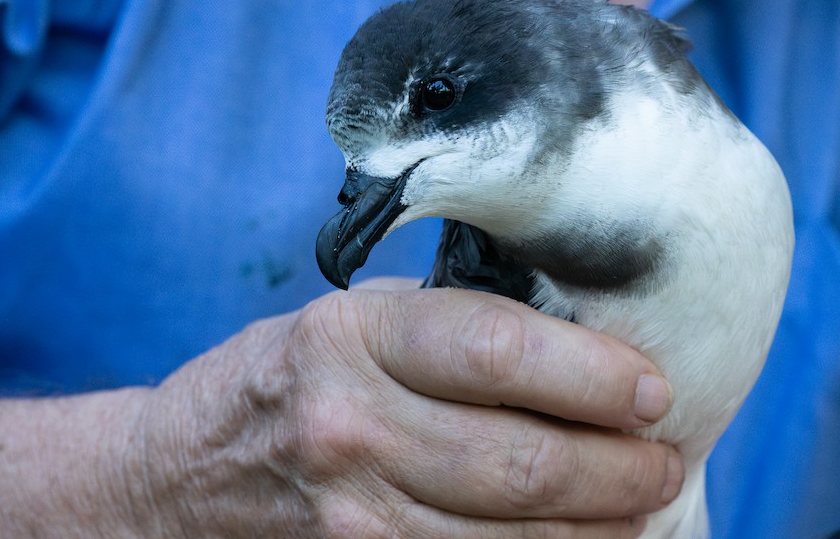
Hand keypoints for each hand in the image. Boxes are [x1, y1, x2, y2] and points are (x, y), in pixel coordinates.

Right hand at [125, 282, 680, 537]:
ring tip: (639, 505)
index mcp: (351, 338)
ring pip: (511, 535)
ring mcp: (348, 517)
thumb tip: (576, 344)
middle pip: (521, 460)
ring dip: (598, 528)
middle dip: (619, 467)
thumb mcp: (348, 323)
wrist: (175, 479)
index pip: (500, 353)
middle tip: (664, 459)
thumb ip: (448, 328)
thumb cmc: (283, 382)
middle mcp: (348, 427)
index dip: (595, 375)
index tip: (651, 389)